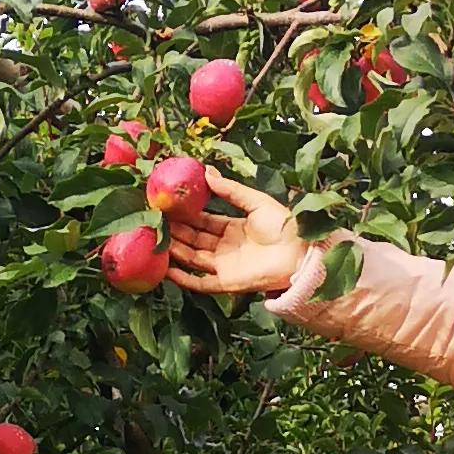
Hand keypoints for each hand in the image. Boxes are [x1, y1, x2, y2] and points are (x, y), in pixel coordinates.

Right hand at [165, 167, 307, 301]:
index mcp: (233, 228)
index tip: (167, 206)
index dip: (186, 215)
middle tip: (154, 221)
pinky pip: (200, 283)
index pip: (203, 221)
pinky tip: (166, 269)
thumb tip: (207, 171)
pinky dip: (183, 278)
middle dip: (176, 231)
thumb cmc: (284, 225)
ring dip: (175, 250)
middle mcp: (226, 247)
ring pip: (193, 258)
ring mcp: (225, 266)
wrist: (300, 252)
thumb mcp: (255, 201)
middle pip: (194, 239)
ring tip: (155, 239)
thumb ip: (230, 190)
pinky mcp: (227, 283)